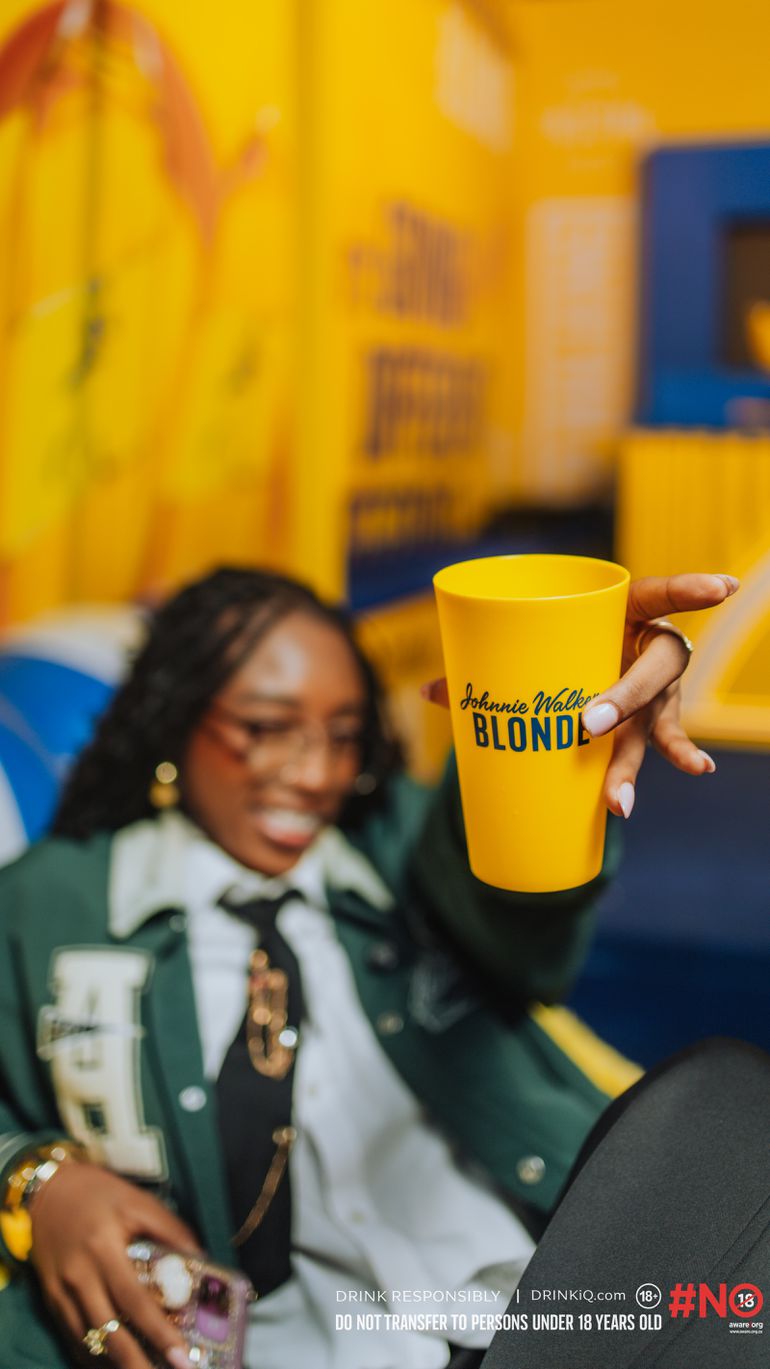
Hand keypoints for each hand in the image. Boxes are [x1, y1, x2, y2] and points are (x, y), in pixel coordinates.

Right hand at [30, 1161, 201, 1368]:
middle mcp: (79, 1276)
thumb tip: (200, 1259)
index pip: (135, 1301)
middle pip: (109, 1334)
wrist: (49, 1190)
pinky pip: (72, 1337)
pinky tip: (115, 1363)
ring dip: (117, 1363)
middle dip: (137, 1363)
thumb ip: (171, 1230)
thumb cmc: (100, 1194)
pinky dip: (94, 1355)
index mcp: (104, 1249)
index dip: (159, 1332)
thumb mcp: (138, 1202)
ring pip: (89, 1342)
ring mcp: (61, 1291)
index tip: (181, 1356)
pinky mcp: (50, 1299)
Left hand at [422, 572, 738, 818]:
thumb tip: (425, 692)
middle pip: (651, 671)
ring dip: (632, 761)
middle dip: (623, 698)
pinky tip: (700, 769)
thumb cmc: (559, 649)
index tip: (725, 589)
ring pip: (652, 723)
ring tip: (618, 799)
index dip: (691, 590)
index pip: (662, 594)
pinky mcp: (653, 723)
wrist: (581, 668)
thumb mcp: (536, 651)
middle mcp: (650, 649)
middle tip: (591, 723)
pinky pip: (667, 743)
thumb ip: (487, 668)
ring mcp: (657, 691)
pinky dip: (682, 754)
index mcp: (625, 613)